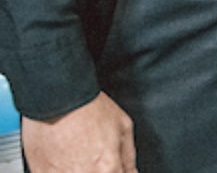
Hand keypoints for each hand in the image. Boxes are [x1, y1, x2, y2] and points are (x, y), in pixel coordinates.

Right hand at [22, 92, 136, 172]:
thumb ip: (128, 156)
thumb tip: (131, 171)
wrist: (57, 97)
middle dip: (99, 169)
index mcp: (108, 168)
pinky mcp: (40, 172)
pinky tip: (63, 155)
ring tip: (77, 152)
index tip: (115, 166)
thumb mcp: (123, 127)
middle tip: (93, 155)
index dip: (117, 170)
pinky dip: (60, 169)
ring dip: (78, 169)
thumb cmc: (88, 107)